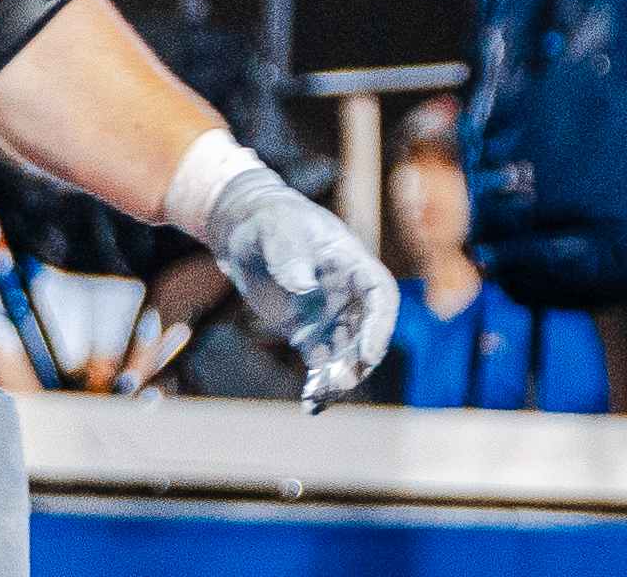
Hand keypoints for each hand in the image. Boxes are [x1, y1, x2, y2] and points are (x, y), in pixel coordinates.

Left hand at [186, 157, 393, 405]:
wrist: (246, 231)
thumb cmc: (269, 221)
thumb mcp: (277, 231)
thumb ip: (289, 256)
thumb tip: (303, 286)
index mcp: (352, 264)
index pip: (380, 297)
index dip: (380, 327)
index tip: (368, 354)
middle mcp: (348, 294)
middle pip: (367, 332)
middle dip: (358, 360)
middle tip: (340, 383)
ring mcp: (330, 315)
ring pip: (345, 353)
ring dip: (338, 377)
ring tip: (319, 398)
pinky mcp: (308, 332)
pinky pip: (320, 363)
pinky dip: (318, 384)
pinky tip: (312, 405)